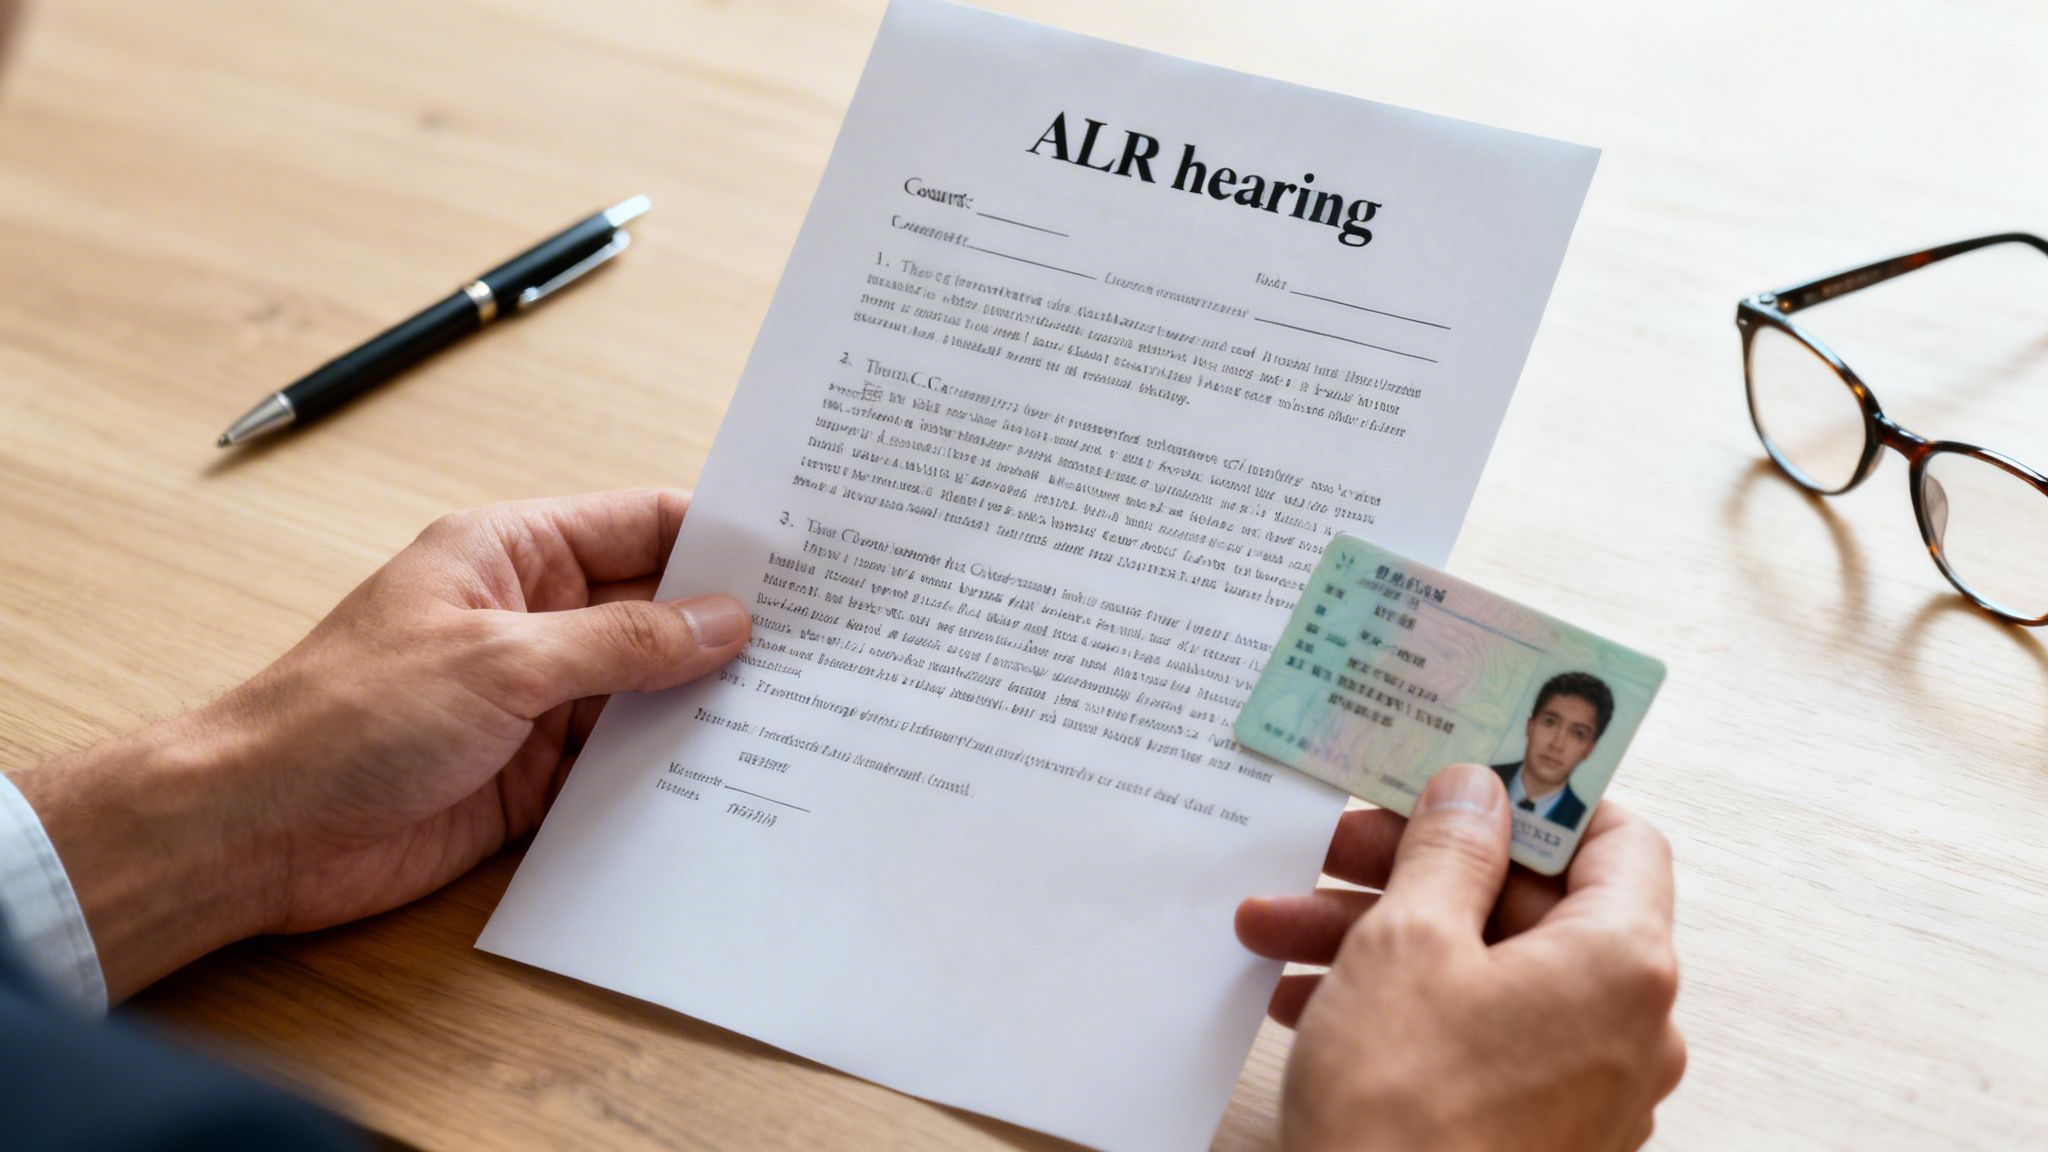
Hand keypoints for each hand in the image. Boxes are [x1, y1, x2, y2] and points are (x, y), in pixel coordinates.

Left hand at [12, 489, 748, 1000]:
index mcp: (513, 553)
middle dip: (729, 626)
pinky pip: (623, 762)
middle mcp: (534, 618)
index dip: (720, 537)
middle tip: (827, 643)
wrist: (259, 831)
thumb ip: (621, 643)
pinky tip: (734, 776)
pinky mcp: (536, 775)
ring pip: (649, 690)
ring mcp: (538, 699)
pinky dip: (671, 768)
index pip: (641, 525)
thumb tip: (723, 621)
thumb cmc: (348, 717)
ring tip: (802, 710)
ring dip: (707, 703)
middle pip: (657, 609)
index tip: (803, 557)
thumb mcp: (501, 661)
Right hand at [1236, 764, 1684, 1151]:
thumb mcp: (1406, 944)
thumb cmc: (1406, 1112)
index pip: (1619, 837)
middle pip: (1530, 903)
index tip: (1460, 777)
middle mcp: (1627, 1026)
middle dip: (1414, 869)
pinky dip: (1402, 1005)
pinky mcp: (1534, 1134)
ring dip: (1383, 935)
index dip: (1538, 797)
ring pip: (1487, 971)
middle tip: (1331, 847)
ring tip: (1276, 928)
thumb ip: (1449, 851)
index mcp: (1623, 962)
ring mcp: (1584, 1089)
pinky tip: (1306, 1000)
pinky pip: (1477, 1037)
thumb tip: (1477, 792)